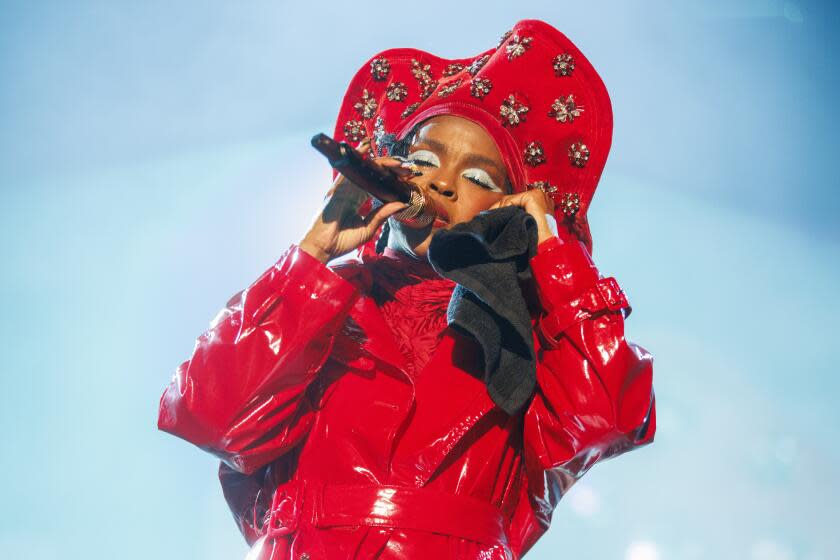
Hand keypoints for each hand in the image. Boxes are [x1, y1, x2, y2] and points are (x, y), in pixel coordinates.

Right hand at [299, 138, 416, 263]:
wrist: (324, 248)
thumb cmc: (342, 241)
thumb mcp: (368, 228)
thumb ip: (382, 214)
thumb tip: (401, 204)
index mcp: (357, 200)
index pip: (376, 184)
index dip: (391, 179)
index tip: (406, 177)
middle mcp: (350, 191)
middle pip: (372, 174)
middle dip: (390, 169)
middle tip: (407, 168)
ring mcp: (343, 189)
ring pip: (363, 170)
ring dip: (381, 163)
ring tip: (397, 162)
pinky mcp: (336, 189)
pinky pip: (348, 170)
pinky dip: (356, 157)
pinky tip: (366, 147)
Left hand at [489, 189, 557, 244]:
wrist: (543, 243)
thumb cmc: (535, 236)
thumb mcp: (526, 221)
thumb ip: (518, 213)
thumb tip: (500, 210)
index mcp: (540, 200)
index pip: (517, 200)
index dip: (504, 207)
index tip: (493, 214)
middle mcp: (540, 195)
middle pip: (512, 198)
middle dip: (500, 208)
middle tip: (490, 215)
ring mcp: (537, 195)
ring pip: (509, 199)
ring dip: (500, 209)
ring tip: (495, 218)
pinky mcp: (532, 197)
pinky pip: (511, 200)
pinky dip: (504, 208)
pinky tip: (503, 217)